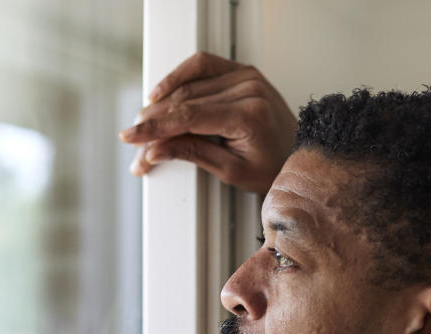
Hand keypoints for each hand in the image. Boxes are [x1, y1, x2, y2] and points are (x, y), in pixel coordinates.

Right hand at [118, 52, 296, 196]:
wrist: (297, 153)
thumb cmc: (271, 166)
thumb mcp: (231, 170)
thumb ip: (192, 154)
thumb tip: (155, 150)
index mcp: (248, 115)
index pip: (189, 116)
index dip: (156, 127)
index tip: (132, 137)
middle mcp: (248, 89)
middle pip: (185, 99)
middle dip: (155, 121)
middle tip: (136, 141)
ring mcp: (246, 76)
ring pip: (190, 82)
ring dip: (162, 101)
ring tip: (145, 120)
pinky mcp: (242, 71)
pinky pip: (203, 65)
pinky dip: (179, 76)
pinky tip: (162, 91)